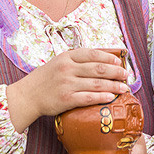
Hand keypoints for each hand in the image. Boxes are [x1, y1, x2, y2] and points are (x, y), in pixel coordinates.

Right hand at [7, 48, 130, 132]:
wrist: (27, 95)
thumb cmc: (46, 79)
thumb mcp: (59, 62)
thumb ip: (77, 60)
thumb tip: (102, 59)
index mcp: (67, 57)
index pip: (92, 54)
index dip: (109, 57)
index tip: (119, 62)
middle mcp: (67, 69)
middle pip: (98, 69)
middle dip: (116, 72)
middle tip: (126, 75)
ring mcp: (67, 84)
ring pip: (97, 84)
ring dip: (114, 86)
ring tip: (125, 88)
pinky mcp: (66, 99)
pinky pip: (89, 98)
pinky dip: (102, 97)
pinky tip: (111, 97)